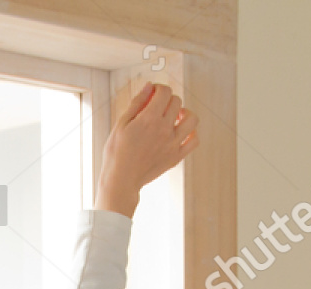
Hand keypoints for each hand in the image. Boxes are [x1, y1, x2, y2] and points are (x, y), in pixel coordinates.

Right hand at [94, 83, 198, 217]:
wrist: (122, 180)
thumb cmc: (117, 153)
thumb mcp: (121, 124)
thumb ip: (137, 103)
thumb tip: (149, 86)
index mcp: (149, 118)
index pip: (164, 92)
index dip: (158, 88)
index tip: (153, 93)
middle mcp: (165, 129)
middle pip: (176, 102)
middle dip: (167, 99)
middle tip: (158, 106)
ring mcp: (173, 143)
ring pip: (192, 119)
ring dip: (185, 113)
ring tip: (175, 116)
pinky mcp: (176, 156)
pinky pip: (194, 141)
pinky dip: (192, 133)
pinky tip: (181, 132)